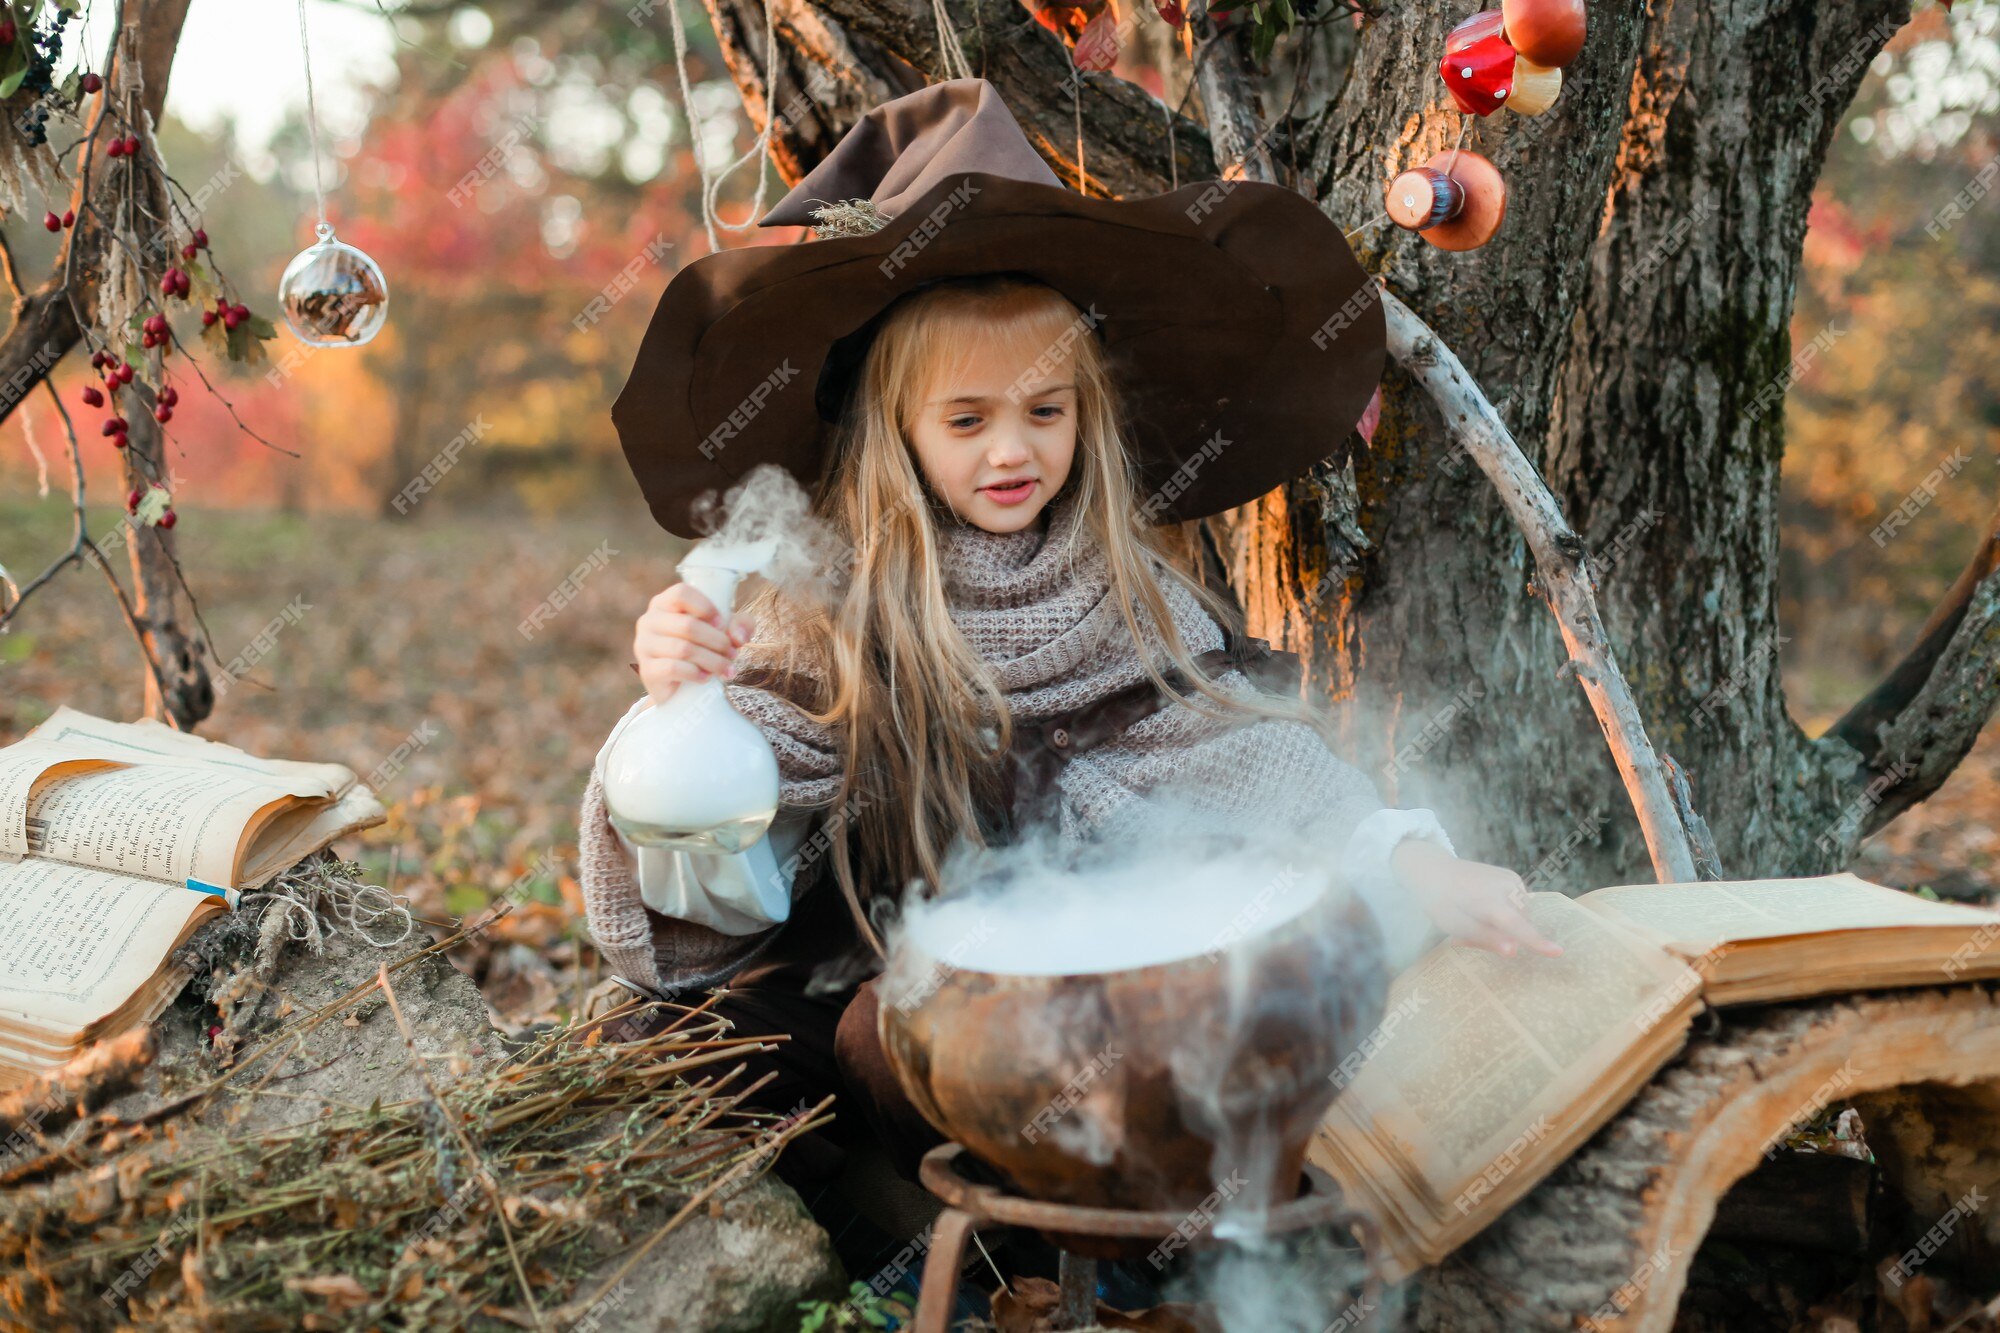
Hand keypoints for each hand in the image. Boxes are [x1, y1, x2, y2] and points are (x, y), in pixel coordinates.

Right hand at [633, 582, 755, 704]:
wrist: (679, 686)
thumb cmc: (702, 648)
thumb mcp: (724, 631)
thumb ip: (740, 625)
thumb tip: (739, 637)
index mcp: (664, 603)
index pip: (681, 593)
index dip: (706, 607)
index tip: (722, 624)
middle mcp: (649, 620)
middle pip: (688, 625)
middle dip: (718, 642)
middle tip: (732, 654)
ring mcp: (644, 645)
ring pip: (683, 649)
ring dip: (712, 661)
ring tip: (726, 669)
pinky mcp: (647, 670)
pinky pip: (673, 668)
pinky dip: (696, 674)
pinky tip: (706, 678)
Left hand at [1389, 838, 1563, 958]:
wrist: (1434, 869)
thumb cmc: (1440, 901)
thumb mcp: (1456, 925)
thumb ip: (1486, 938)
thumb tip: (1514, 951)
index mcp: (1489, 900)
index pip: (1517, 925)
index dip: (1537, 941)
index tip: (1558, 952)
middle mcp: (1506, 887)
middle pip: (1518, 925)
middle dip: (1502, 937)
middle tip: (1469, 939)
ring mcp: (1512, 879)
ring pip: (1520, 915)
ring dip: (1504, 925)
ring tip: (1474, 921)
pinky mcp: (1513, 877)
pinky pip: (1518, 904)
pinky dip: (1506, 912)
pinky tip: (1485, 909)